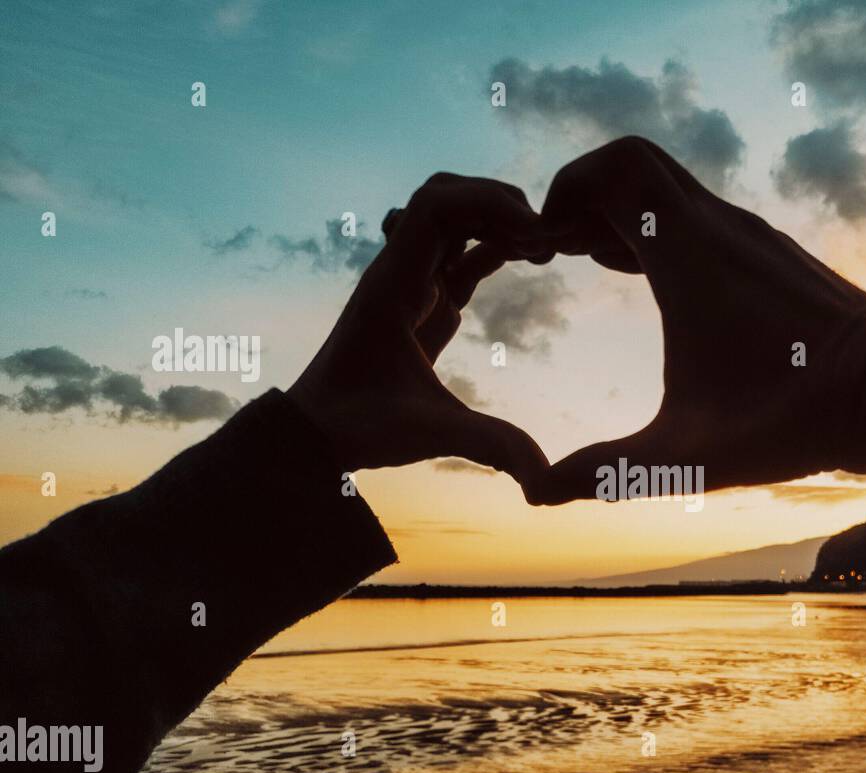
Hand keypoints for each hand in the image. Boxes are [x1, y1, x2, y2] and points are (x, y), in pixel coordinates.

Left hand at [287, 173, 552, 495]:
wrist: (314, 434)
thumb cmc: (357, 428)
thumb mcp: (427, 433)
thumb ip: (489, 445)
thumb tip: (545, 476)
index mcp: (392, 286)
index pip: (436, 206)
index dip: (489, 203)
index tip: (534, 234)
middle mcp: (398, 274)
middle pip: (447, 198)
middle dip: (498, 203)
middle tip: (545, 236)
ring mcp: (410, 286)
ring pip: (454, 222)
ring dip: (498, 222)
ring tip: (545, 247)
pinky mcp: (422, 305)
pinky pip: (459, 256)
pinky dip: (494, 247)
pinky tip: (529, 259)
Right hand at [533, 136, 865, 503]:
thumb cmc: (793, 419)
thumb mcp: (684, 457)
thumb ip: (605, 472)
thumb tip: (536, 493)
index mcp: (690, 254)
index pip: (613, 169)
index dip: (563, 192)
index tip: (543, 245)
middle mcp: (723, 228)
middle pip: (636, 165)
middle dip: (586, 196)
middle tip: (557, 249)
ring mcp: (755, 238)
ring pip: (674, 191)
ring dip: (626, 215)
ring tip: (591, 264)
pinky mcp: (778, 257)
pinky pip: (706, 217)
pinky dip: (666, 232)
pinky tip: (656, 285)